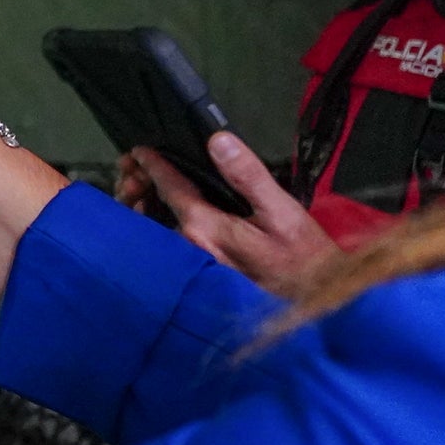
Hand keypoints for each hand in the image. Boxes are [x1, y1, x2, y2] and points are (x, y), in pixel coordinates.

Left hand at [127, 135, 341, 296]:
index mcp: (204, 229)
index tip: (140, 150)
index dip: (154, 164)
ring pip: (155, 229)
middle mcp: (188, 248)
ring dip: (142, 204)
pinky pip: (167, 244)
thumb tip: (217, 140)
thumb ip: (248, 175)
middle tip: (129, 165)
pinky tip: (159, 213)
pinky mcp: (200, 274)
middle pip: (152, 211)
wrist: (314, 304)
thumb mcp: (282, 211)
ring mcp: (191, 264)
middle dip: (137, 185)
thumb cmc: (302, 257)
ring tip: (137, 184)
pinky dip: (156, 224)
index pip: (170, 188)